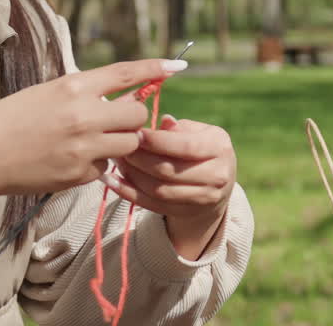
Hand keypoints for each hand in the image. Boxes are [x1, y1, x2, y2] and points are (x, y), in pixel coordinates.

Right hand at [0, 58, 187, 198]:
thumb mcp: (47, 93)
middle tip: (115, 123)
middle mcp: (83, 115)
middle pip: (136, 114)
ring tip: (93, 142)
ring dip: (121, 144)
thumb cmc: (10, 120)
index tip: (176, 66)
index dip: (153, 69)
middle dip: (132, 119)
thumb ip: (83, 94)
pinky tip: (72, 161)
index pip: (124, 73)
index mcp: (73, 87)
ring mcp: (83, 146)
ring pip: (129, 144)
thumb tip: (116, 97)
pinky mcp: (79, 173)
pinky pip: (107, 168)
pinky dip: (98, 165)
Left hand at [104, 115, 236, 258]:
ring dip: (132, 176)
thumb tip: (163, 121)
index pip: (186, 146)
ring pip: (159, 190)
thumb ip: (179, 128)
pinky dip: (130, 194)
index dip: (157, 141)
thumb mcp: (198, 132)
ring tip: (116, 161)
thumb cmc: (201, 148)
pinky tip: (113, 181)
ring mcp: (204, 197)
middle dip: (139, 158)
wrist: (217, 182)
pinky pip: (153, 205)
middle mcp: (217, 175)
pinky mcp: (188, 212)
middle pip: (169, 170)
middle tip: (120, 147)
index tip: (136, 133)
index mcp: (219, 148)